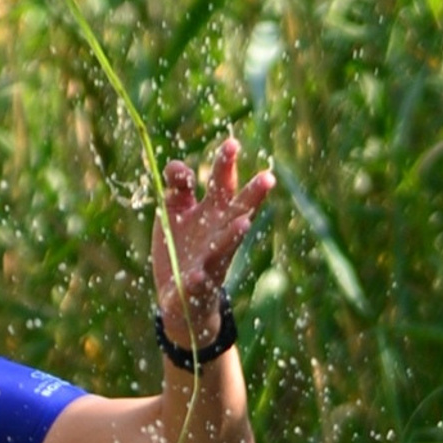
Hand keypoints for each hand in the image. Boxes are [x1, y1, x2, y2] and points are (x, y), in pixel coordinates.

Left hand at [150, 139, 275, 343]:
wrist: (179, 298)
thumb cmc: (181, 247)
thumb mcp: (174, 212)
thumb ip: (177, 187)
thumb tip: (175, 165)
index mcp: (214, 210)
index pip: (223, 181)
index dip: (225, 162)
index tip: (228, 145)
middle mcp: (219, 232)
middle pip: (239, 209)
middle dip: (253, 194)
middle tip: (268, 177)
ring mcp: (211, 259)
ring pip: (227, 246)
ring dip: (234, 235)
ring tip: (244, 224)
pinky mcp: (196, 286)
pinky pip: (198, 282)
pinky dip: (198, 279)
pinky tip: (196, 275)